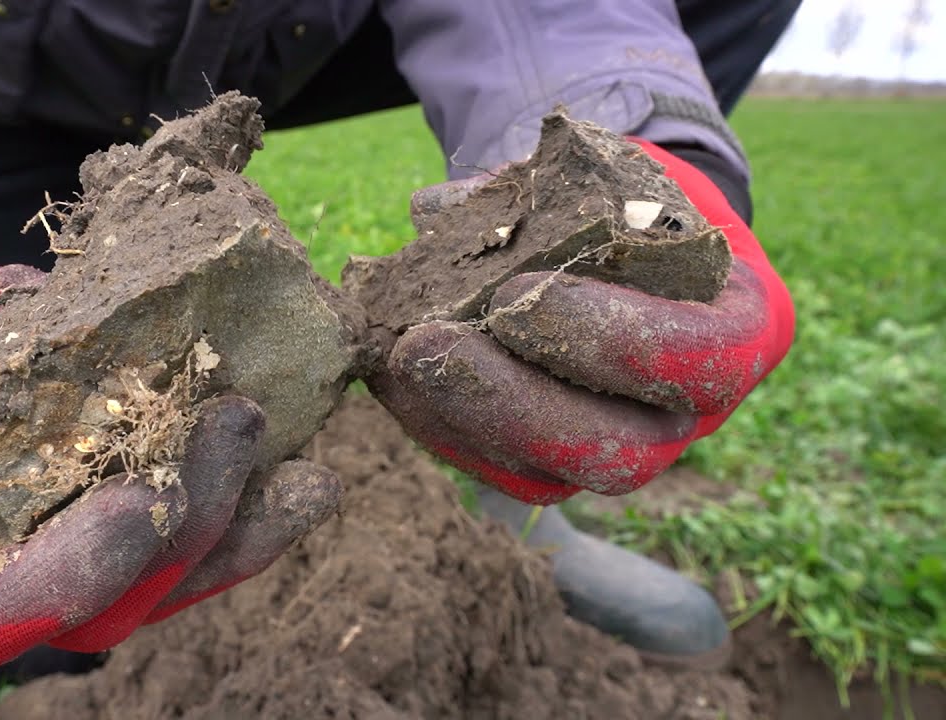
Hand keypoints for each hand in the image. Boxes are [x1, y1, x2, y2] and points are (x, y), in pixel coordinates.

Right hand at [0, 259, 339, 669]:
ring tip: (311, 482)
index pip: (17, 602)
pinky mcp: (110, 537)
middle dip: (195, 517)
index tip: (146, 499)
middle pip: (122, 591)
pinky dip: (242, 514)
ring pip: (171, 580)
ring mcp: (69, 572)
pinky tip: (300, 477)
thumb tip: (34, 304)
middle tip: (241, 422)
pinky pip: (185, 544)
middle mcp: (12, 594)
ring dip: (246, 531)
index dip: (89, 561)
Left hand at [367, 141, 794, 503]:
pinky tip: (391, 377)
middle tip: (428, 342)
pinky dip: (438, 425)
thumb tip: (435, 210)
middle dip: (516, 402)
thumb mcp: (615, 172)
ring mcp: (622, 447)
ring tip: (395, 357)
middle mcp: (687, 412)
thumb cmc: (633, 202)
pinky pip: (499, 470)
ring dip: (462, 420)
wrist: (631, 244)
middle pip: (621, 453)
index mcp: (738, 330)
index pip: (703, 361)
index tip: (520, 295)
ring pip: (551, 477)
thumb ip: (546, 186)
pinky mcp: (557, 464)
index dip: (613, 339)